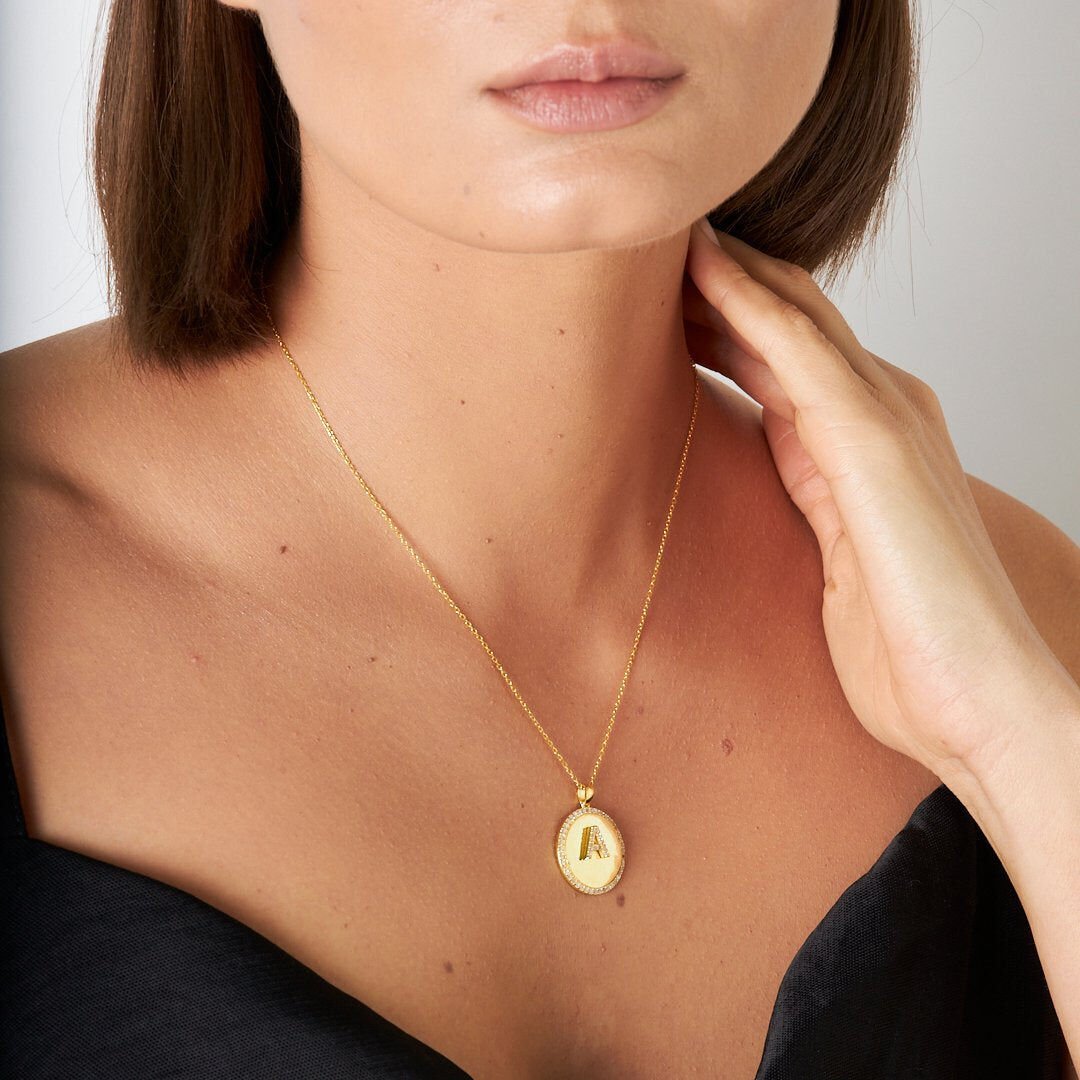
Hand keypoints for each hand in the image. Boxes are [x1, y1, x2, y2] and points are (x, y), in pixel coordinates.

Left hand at [682, 216, 1067, 783]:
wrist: (977, 702)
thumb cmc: (908, 648)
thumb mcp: (834, 560)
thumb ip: (807, 505)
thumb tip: (759, 483)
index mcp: (863, 444)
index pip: (787, 355)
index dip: (725, 318)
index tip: (656, 301)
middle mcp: (881, 413)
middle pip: (789, 319)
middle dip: (719, 282)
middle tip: (645, 253)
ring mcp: (884, 418)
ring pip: (793, 313)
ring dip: (727, 270)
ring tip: (661, 233)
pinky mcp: (873, 440)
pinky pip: (798, 350)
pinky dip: (749, 301)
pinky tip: (703, 268)